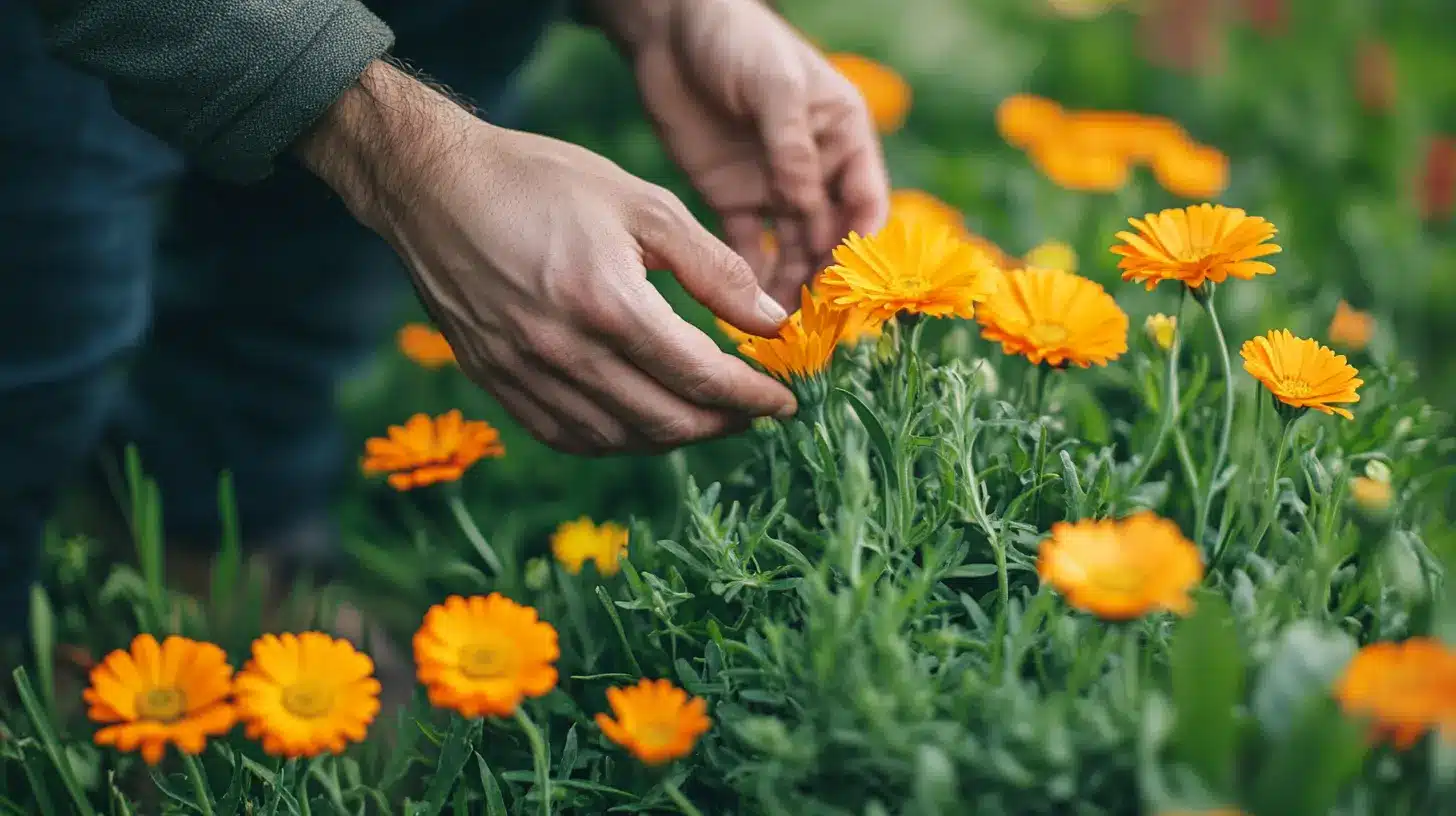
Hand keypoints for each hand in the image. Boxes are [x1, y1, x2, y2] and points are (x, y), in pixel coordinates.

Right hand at [297, 61, 795, 454]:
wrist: (431, 186)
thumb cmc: (542, 181)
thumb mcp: (642, 204)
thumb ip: (714, 268)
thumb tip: (771, 323)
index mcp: (608, 303)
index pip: (700, 376)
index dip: (752, 396)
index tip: (786, 399)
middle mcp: (564, 352)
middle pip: (666, 421)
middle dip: (723, 422)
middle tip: (754, 409)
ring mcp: (525, 375)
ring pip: (620, 439)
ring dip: (674, 437)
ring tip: (706, 415)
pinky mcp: (497, 383)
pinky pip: (569, 436)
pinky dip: (617, 440)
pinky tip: (641, 421)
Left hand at [596, 0, 890, 305]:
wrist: (670, 29)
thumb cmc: (737, 40)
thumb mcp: (773, 84)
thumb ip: (790, 144)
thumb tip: (804, 203)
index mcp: (844, 138)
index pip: (866, 202)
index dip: (864, 246)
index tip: (853, 287)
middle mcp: (816, 170)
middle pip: (831, 237)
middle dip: (827, 281)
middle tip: (817, 327)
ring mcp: (775, 189)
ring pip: (793, 252)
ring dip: (791, 290)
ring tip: (783, 332)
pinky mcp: (733, 200)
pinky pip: (748, 250)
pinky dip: (749, 281)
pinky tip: (745, 315)